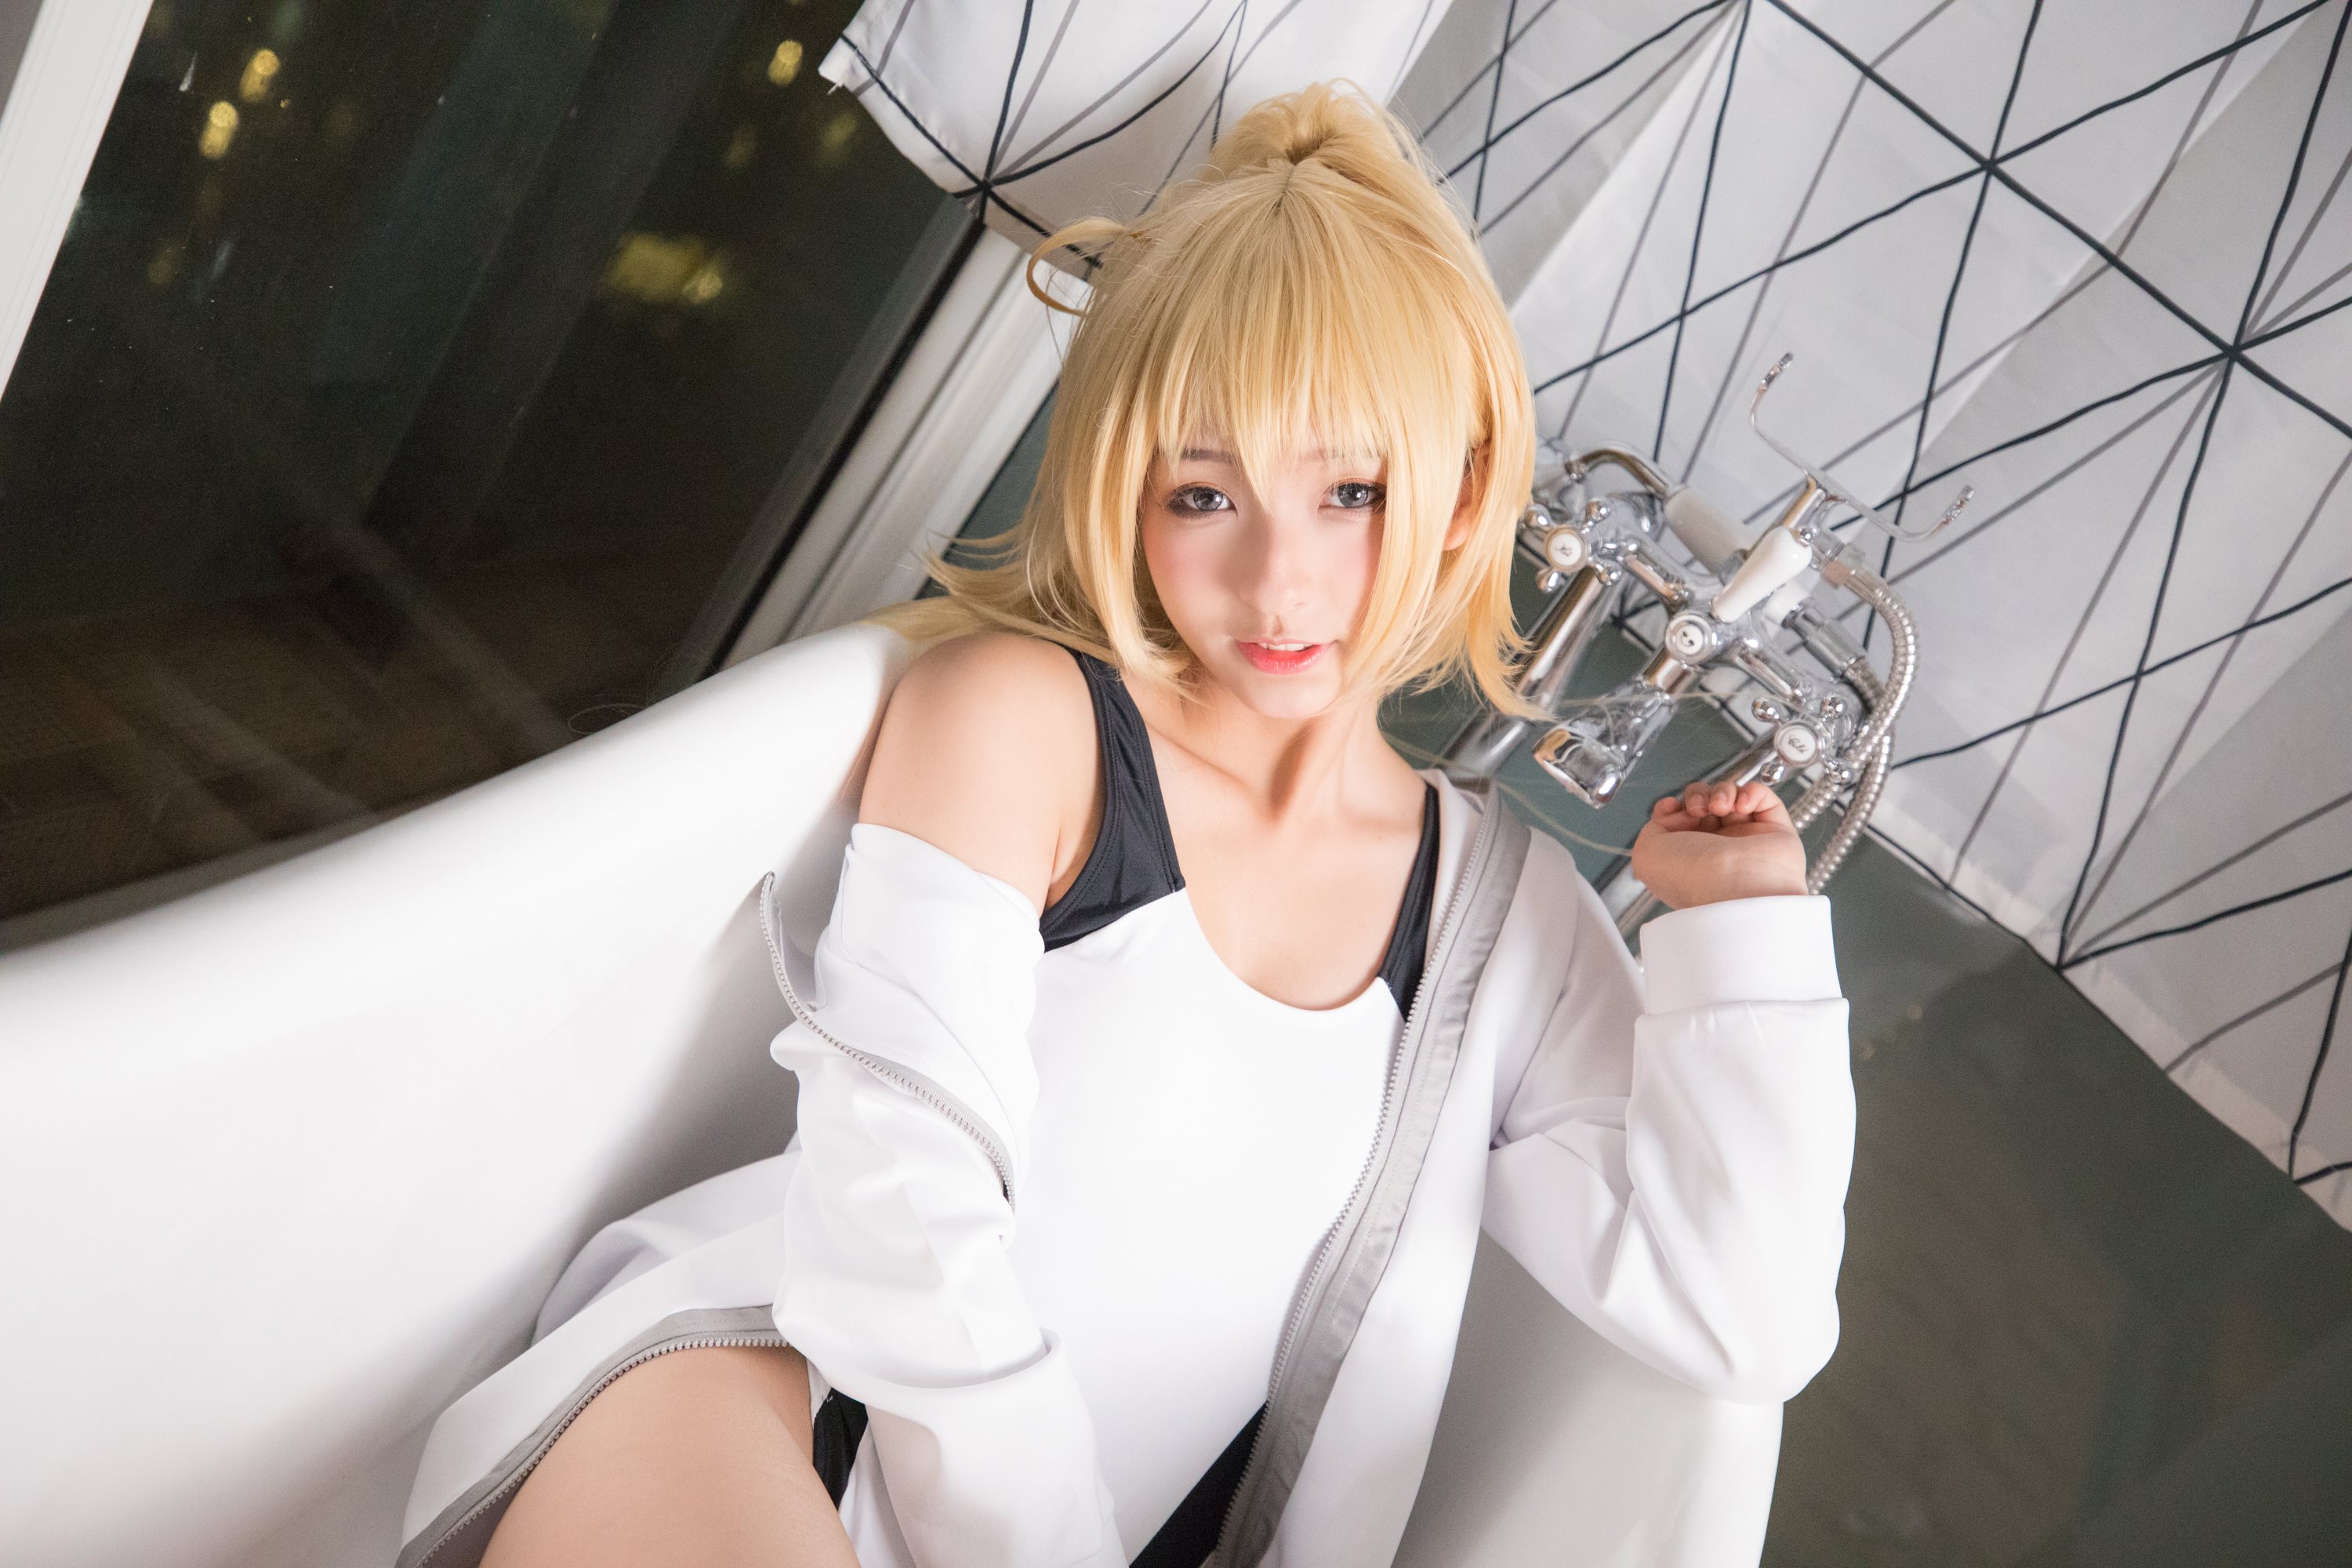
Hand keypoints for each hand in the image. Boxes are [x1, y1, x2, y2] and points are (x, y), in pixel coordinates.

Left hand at [1628, 779, 1808, 909]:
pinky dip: (1751, 792)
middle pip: (1705, 801)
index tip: (1672, 806)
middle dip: (1697, 796)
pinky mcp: (1774, 831)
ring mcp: (1746, 838)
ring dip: (1722, 792)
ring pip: (1732, 796)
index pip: (1680, 818)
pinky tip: (1742, 805)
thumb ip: (1652, 827)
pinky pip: (1763, 797)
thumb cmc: (1693, 877)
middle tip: (1698, 809)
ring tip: (1720, 807)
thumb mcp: (1647, 854)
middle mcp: (1716, 847)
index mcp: (1686, 855)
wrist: (1736, 890)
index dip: (1675, 805)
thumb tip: (1675, 814)